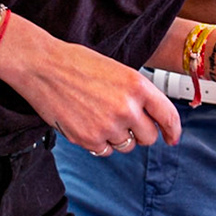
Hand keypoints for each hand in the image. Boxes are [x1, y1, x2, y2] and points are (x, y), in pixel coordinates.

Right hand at [0, 20, 181, 153]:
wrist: (42, 66)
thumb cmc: (76, 63)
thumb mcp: (117, 70)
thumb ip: (137, 93)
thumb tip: (152, 117)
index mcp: (137, 85)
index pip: (168, 115)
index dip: (173, 130)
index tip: (172, 137)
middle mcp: (126, 107)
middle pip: (148, 137)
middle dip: (140, 133)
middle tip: (124, 121)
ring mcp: (107, 126)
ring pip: (126, 146)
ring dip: (118, 137)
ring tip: (98, 116)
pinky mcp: (88, 139)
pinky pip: (105, 151)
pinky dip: (99, 143)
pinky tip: (87, 123)